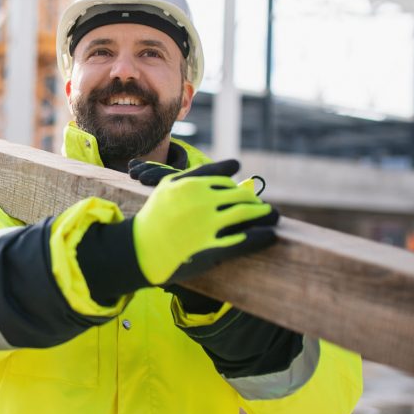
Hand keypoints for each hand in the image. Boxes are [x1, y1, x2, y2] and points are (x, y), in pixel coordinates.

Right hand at [132, 159, 278, 285]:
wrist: (140, 249)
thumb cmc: (154, 216)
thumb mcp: (170, 187)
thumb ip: (200, 173)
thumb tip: (234, 164)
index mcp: (193, 185)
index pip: (225, 181)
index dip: (238, 187)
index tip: (245, 191)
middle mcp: (203, 201)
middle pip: (239, 196)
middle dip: (254, 201)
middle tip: (263, 206)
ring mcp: (208, 225)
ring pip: (246, 214)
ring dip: (264, 214)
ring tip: (272, 216)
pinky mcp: (213, 248)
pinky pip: (245, 240)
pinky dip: (262, 237)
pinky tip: (271, 235)